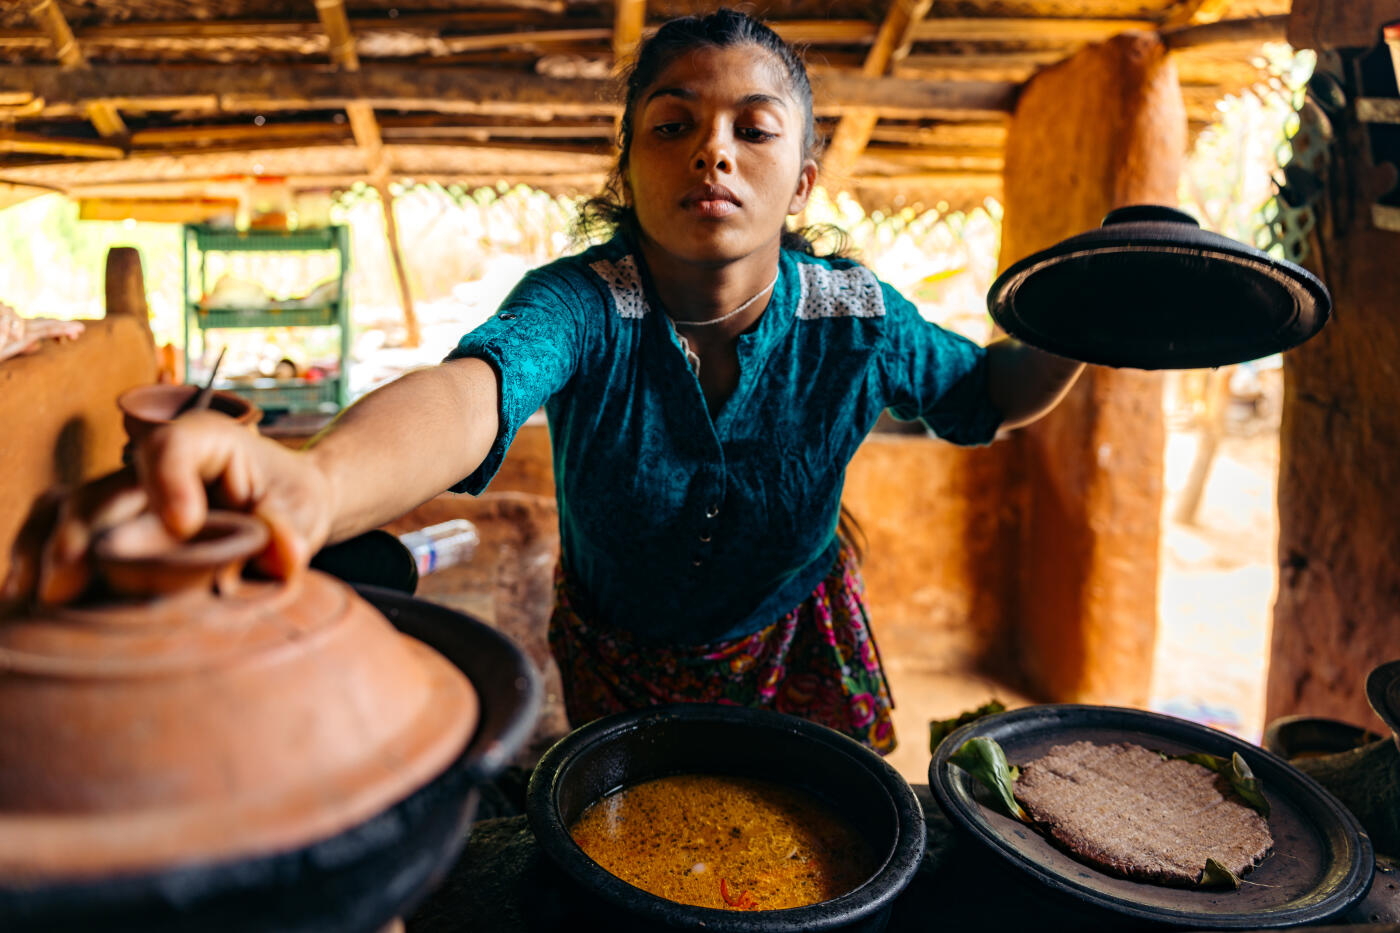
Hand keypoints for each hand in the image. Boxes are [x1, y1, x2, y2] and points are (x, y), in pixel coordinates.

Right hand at [2, 411, 335, 607]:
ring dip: (48, 552)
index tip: (184, 525)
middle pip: (105, 489)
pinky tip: (24, 596)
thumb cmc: (290, 503)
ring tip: (39, 599)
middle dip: (83, 534)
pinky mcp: (111, 524)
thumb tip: (284, 558)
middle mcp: (154, 462)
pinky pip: (62, 531)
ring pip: (71, 511)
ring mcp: (125, 493)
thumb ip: (293, 531)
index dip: (169, 479)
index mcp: (207, 441)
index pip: (174, 444)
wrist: (282, 506)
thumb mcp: (305, 513)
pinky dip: (39, 559)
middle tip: (71, 581)